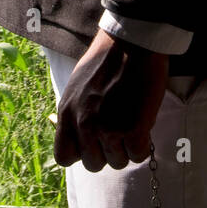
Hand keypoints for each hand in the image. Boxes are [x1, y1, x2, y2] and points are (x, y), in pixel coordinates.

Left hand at [54, 29, 168, 171]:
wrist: (131, 43)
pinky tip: (143, 125)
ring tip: (131, 122)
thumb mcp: (76, 86)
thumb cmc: (106, 61)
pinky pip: (138, 155)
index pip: (63, 156)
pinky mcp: (133, 128)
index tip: (93, 142)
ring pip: (118, 161)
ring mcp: (108, 128)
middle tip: (118, 131)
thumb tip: (69, 132)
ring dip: (127, 147)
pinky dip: (143, 145)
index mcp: (67, 113)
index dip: (81, 153)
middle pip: (93, 164)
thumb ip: (73, 113)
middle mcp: (83, 124)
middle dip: (107, 152)